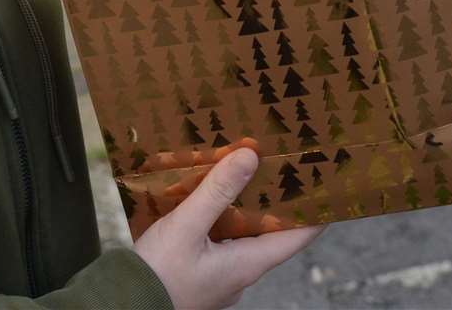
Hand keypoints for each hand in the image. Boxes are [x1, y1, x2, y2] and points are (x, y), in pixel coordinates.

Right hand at [133, 146, 325, 308]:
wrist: (125, 304)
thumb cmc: (158, 273)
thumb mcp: (187, 226)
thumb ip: (217, 192)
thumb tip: (251, 156)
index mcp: (247, 264)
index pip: (297, 237)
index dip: (315, 212)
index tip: (326, 186)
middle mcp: (240, 273)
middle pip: (271, 234)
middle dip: (276, 202)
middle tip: (280, 167)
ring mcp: (220, 276)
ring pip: (243, 237)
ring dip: (246, 208)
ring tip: (243, 174)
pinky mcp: (200, 274)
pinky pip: (220, 242)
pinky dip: (222, 219)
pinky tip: (207, 201)